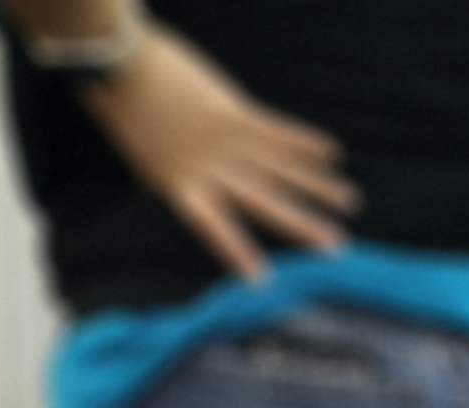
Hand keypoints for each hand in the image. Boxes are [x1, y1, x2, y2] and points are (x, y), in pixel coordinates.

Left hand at [85, 25, 354, 282]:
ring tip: (349, 201)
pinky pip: (277, 130)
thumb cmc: (125, 111)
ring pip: (279, 169)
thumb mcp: (145, 158)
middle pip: (263, 201)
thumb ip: (177, 180)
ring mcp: (225, 139)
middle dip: (302, 225)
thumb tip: (205, 196)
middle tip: (336, 247)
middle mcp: (209, 167)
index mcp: (179, 184)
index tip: (263, 283)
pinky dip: (305, 142)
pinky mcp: (236, 111)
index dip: (237, 252)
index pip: (212, 227)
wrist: (119, 62)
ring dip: (317, 185)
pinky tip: (333, 153)